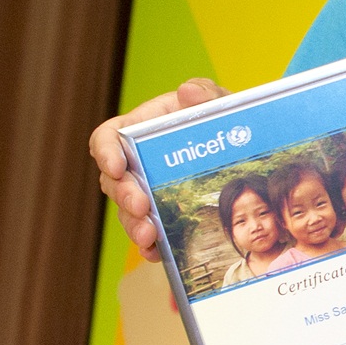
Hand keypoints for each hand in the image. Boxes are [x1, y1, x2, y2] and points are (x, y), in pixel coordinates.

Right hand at [88, 78, 224, 260]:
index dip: (105, 152)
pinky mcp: (159, 213)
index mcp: (138, 129)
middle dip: (123, 196)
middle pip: (113, 181)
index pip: (106, 139)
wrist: (240, 146)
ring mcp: (144, 190)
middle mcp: (134, 162)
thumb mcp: (216, 101)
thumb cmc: (217, 118)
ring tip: (149, 236)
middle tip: (141, 206)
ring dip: (133, 225)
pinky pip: (147, 231)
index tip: (116, 165)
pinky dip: (149, 245)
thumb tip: (188, 92)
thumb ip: (205, 92)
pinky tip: (157, 252)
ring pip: (126, 211)